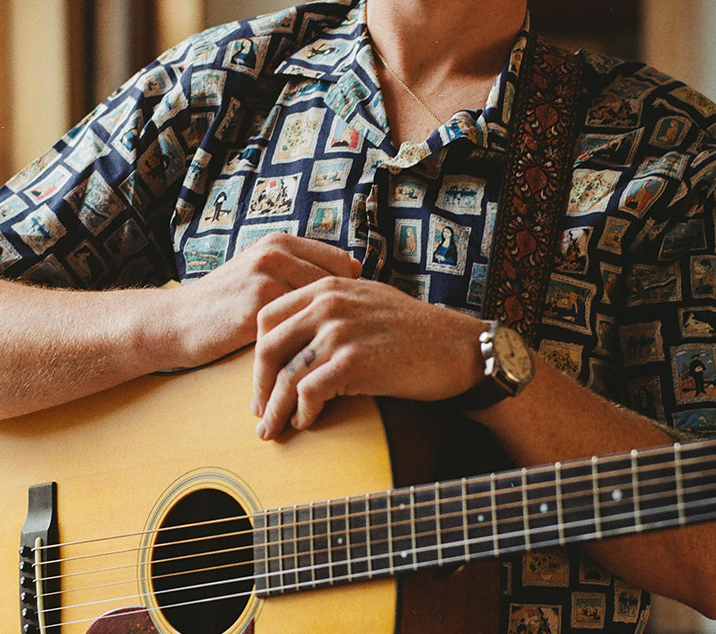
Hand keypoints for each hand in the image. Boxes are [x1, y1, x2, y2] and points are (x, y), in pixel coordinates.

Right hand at [167, 234, 360, 368]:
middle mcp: (275, 252)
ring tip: (342, 355)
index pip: (342, 262)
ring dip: (332, 331)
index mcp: (280, 242)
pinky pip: (299, 327)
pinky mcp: (257, 306)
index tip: (350, 317)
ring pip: (321, 306)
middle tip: (352, 341)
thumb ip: (299, 269)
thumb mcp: (262, 273)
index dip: (350, 292)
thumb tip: (354, 271)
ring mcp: (266, 277)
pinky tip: (317, 362)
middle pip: (338, 284)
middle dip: (346, 313)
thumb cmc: (226, 302)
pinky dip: (311, 345)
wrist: (179, 322)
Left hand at [250, 277, 487, 439]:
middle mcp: (328, 304)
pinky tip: (307, 422)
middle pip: (268, 347)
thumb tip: (298, 337)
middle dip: (259, 384)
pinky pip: (309, 391)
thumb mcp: (367, 300)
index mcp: (327, 287)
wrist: (458, 346)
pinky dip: (303, 412)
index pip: (268, 316)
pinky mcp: (353, 361)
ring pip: (285, 374)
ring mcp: (340, 331)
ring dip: (275, 408)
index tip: (262, 378)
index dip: (257, 352)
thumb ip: (331, 307)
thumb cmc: (415, 330)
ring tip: (272, 428)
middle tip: (259, 410)